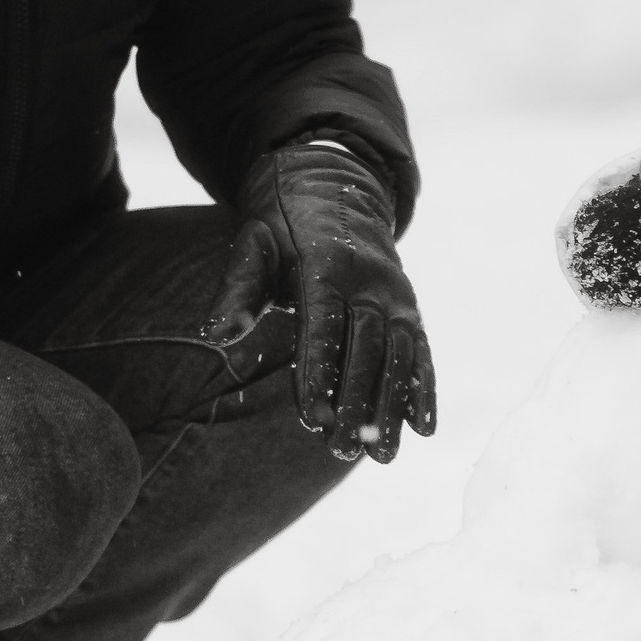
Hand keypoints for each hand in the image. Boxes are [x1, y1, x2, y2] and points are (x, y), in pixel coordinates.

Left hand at [206, 140, 436, 462]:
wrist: (334, 185)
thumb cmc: (283, 222)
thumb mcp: (253, 240)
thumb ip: (238, 287)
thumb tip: (216, 333)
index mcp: (328, 262)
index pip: (325, 324)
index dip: (319, 373)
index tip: (312, 421)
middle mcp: (370, 280)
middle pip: (368, 346)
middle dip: (358, 402)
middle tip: (342, 451)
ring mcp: (396, 294)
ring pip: (401, 354)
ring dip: (393, 406)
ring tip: (382, 456)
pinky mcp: (409, 307)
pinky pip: (421, 350)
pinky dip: (424, 388)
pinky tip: (423, 428)